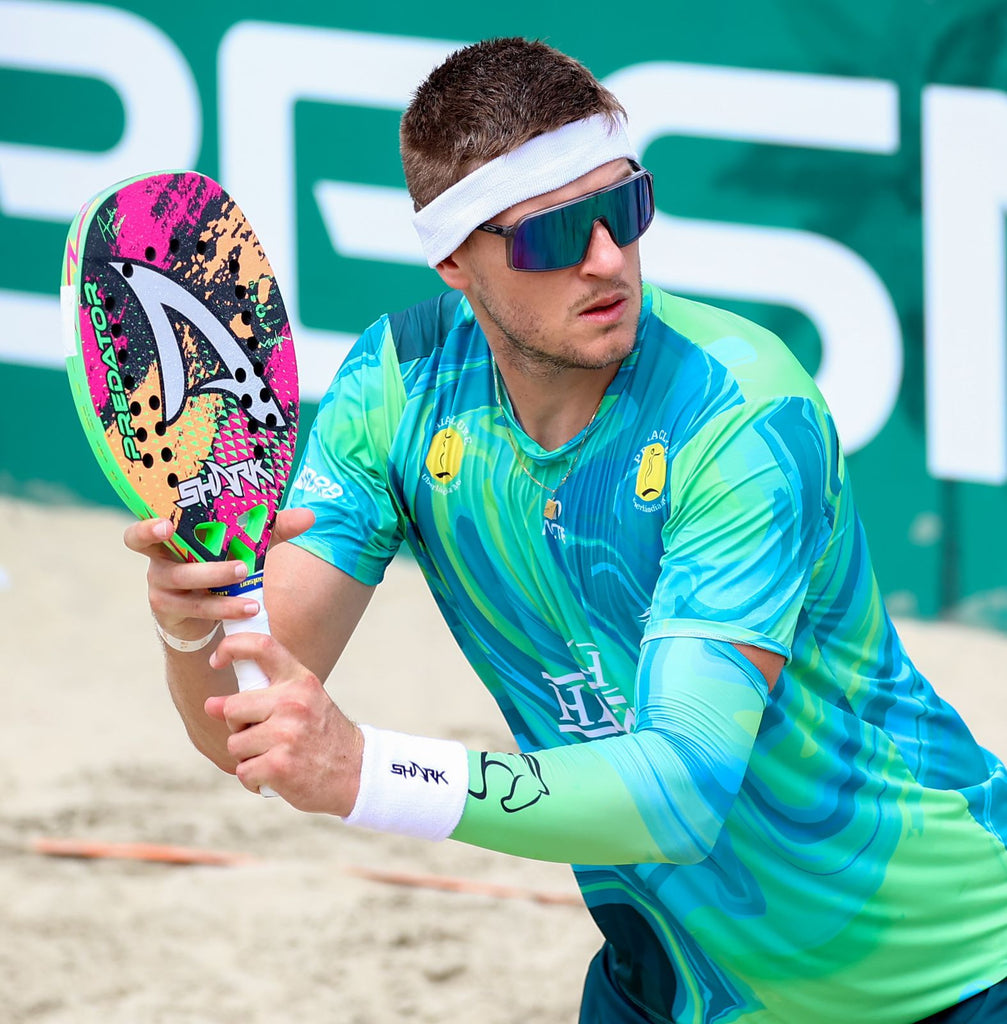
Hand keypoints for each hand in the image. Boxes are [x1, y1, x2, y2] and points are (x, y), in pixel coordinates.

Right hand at [122, 508, 315, 640]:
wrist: (202, 612)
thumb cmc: (218, 564)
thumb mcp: (243, 544)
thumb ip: (272, 529)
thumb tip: (310, 516)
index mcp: (169, 536)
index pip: (141, 531)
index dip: (147, 528)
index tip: (165, 525)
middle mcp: (159, 560)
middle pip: (164, 556)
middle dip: (199, 559)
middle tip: (239, 564)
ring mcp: (161, 587)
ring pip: (185, 582)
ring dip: (218, 580)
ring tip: (248, 581)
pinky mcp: (171, 611)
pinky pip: (198, 608)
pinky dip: (226, 606)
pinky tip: (251, 607)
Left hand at [205, 631, 362, 813]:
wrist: (358, 773)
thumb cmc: (324, 736)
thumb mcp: (306, 701)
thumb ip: (265, 696)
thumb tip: (210, 705)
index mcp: (301, 681)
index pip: (262, 646)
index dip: (232, 646)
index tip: (217, 659)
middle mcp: (293, 703)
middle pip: (232, 708)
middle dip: (238, 726)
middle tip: (263, 736)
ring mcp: (286, 734)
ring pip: (235, 744)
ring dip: (248, 757)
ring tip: (276, 757)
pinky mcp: (279, 765)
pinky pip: (244, 771)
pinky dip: (254, 779)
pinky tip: (276, 776)